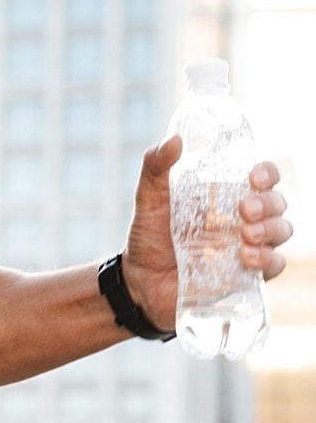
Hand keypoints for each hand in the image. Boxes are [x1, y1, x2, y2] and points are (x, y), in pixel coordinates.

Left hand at [121, 138, 291, 331]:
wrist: (140, 282)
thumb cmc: (148, 236)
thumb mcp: (148, 199)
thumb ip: (156, 167)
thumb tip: (175, 140)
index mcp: (224, 196)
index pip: (261, 178)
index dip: (267, 173)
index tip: (254, 176)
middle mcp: (241, 219)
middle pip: (277, 203)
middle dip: (268, 203)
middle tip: (243, 210)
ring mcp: (246, 247)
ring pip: (281, 231)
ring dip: (271, 229)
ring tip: (246, 235)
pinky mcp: (247, 276)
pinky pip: (275, 266)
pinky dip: (268, 259)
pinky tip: (247, 258)